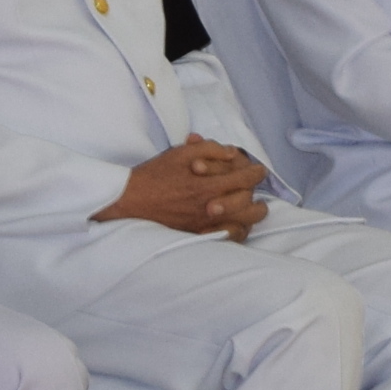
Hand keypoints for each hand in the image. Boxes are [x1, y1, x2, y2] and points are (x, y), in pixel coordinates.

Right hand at [98, 139, 271, 238]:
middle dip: (258, 196)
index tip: (259, 171)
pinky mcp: (197, 235)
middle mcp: (209, 206)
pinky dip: (238, 232)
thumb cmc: (154, 175)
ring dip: (251, 216)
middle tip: (257, 192)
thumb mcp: (180, 153)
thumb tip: (232, 153)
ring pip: (242, 224)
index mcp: (207, 184)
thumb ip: (209, 150)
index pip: (244, 179)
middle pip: (249, 205)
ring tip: (252, 209)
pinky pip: (227, 239)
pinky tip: (238, 225)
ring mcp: (205, 224)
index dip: (256, 173)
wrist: (131, 199)